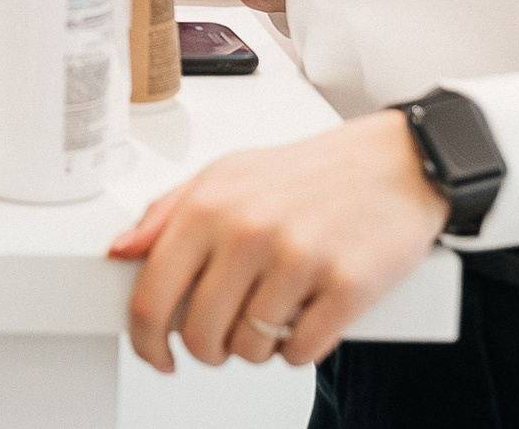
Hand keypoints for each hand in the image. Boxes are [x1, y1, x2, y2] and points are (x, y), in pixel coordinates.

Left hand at [109, 110, 448, 371]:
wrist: (395, 163)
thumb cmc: (307, 172)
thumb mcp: (226, 174)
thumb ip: (167, 212)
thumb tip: (123, 251)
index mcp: (209, 206)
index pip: (152, 298)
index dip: (146, 342)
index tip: (156, 355)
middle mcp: (249, 232)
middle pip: (201, 335)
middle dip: (209, 348)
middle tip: (225, 334)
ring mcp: (299, 260)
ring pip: (250, 349)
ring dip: (258, 347)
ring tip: (273, 312)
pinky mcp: (347, 288)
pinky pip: (301, 353)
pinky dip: (299, 349)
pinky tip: (305, 318)